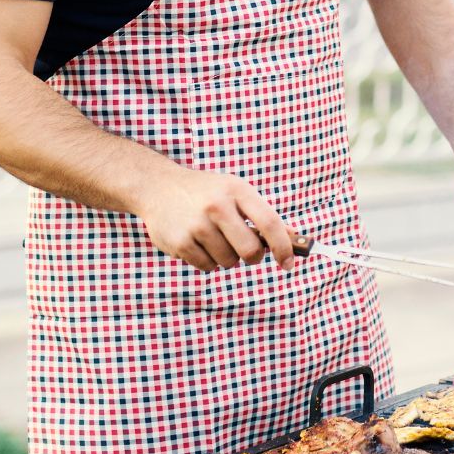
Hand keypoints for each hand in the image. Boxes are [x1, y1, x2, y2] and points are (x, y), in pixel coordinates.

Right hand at [134, 166, 296, 272]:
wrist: (159, 186)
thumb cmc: (207, 192)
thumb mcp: (236, 192)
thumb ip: (263, 215)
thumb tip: (294, 239)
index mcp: (237, 190)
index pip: (270, 223)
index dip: (284, 247)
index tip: (288, 264)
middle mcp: (218, 206)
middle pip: (250, 250)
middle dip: (253, 257)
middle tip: (247, 252)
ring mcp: (197, 224)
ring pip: (228, 261)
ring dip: (226, 258)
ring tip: (213, 238)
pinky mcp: (180, 242)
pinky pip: (207, 267)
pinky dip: (208, 261)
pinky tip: (197, 243)